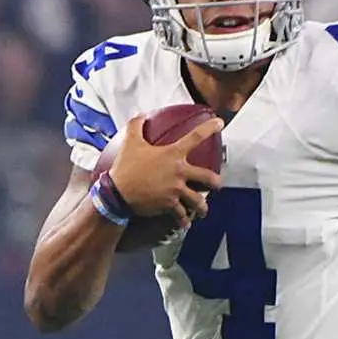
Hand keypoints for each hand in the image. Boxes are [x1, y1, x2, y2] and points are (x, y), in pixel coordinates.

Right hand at [108, 114, 223, 224]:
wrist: (117, 193)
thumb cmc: (125, 167)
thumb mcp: (130, 142)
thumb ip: (137, 125)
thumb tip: (141, 115)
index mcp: (172, 154)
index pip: (195, 137)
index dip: (210, 128)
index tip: (219, 124)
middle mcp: (179, 172)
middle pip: (207, 177)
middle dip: (215, 181)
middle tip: (218, 183)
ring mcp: (175, 190)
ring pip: (198, 200)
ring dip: (203, 206)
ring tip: (203, 209)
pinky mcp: (169, 205)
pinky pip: (181, 215)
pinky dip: (184, 220)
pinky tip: (186, 223)